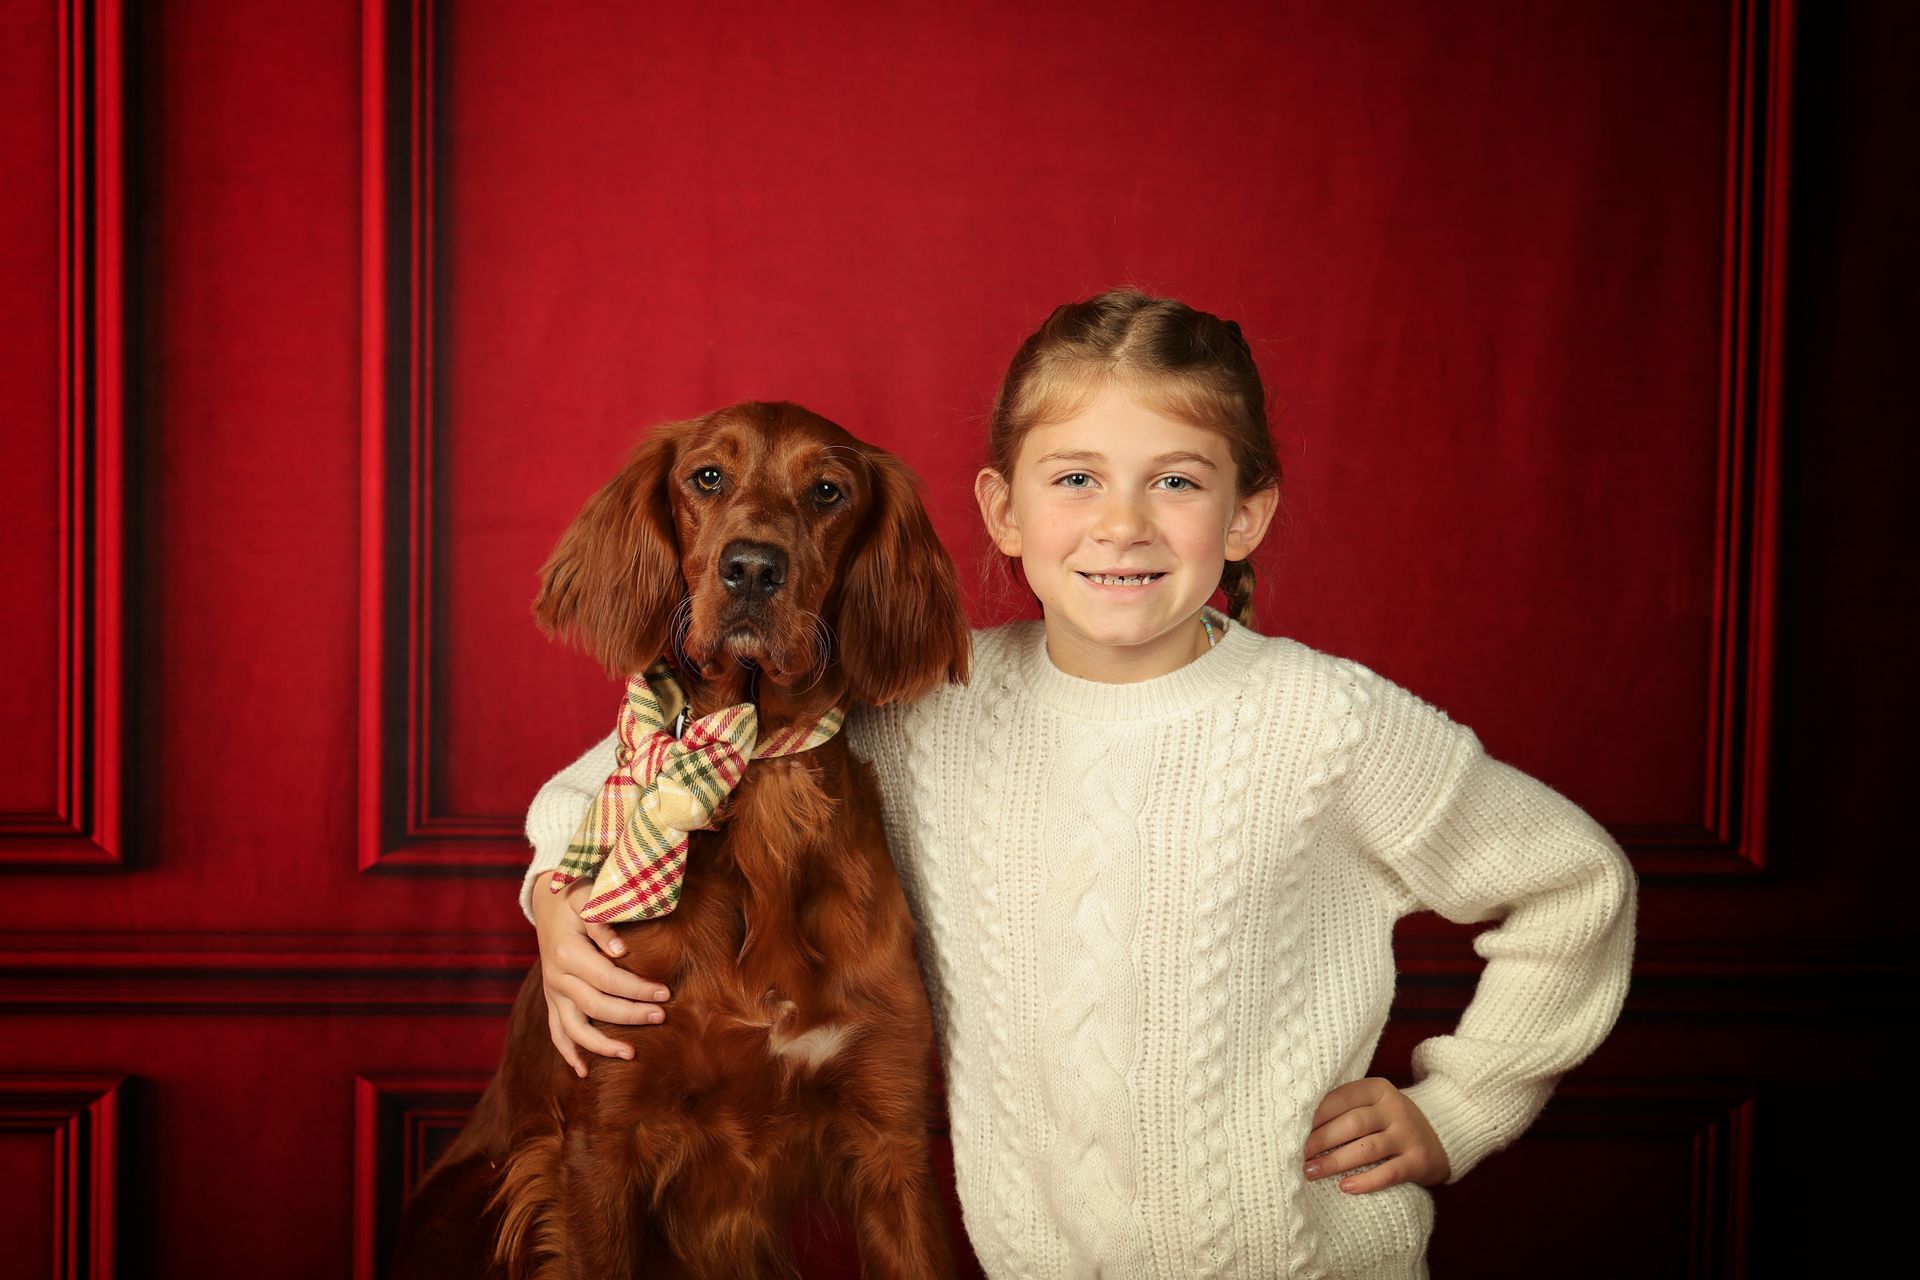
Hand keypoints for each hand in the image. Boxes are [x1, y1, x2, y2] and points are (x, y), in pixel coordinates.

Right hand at [530, 872, 672, 1077]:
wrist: (548, 899)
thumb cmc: (578, 895)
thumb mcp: (589, 896)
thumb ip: (602, 920)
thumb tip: (620, 950)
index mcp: (567, 953)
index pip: (608, 979)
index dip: (637, 988)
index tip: (666, 992)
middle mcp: (556, 978)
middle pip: (595, 1007)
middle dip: (631, 1015)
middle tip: (662, 1016)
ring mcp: (553, 992)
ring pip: (573, 1030)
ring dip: (601, 1045)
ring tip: (631, 1055)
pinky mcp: (553, 1000)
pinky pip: (557, 1033)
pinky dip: (568, 1053)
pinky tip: (584, 1072)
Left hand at [1302, 1077, 1450, 1192]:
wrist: (1440, 1134)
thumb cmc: (1389, 1120)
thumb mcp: (1372, 1104)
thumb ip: (1344, 1108)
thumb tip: (1300, 1125)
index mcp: (1378, 1089)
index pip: (1342, 1097)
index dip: (1316, 1114)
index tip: (1295, 1129)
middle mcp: (1395, 1109)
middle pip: (1352, 1124)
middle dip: (1321, 1140)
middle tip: (1300, 1155)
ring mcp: (1408, 1135)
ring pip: (1367, 1149)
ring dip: (1335, 1162)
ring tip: (1312, 1172)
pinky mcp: (1418, 1161)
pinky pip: (1389, 1173)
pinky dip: (1365, 1182)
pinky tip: (1345, 1187)